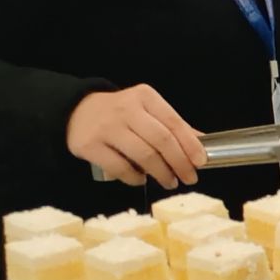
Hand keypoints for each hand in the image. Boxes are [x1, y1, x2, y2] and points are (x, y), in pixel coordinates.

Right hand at [66, 85, 204, 188]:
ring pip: (143, 155)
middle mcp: (126, 109)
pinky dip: (135, 177)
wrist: (76, 111)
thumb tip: (203, 143)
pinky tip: (142, 180)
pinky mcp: (89, 145)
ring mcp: (106, 127)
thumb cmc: (120, 113)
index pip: (174, 122)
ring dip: (161, 173)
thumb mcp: (147, 110)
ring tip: (170, 182)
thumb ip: (172, 125)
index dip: (190, 144)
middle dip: (179, 162)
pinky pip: (119, 167)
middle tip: (189, 177)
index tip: (200, 162)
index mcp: (145, 97)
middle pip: (161, 140)